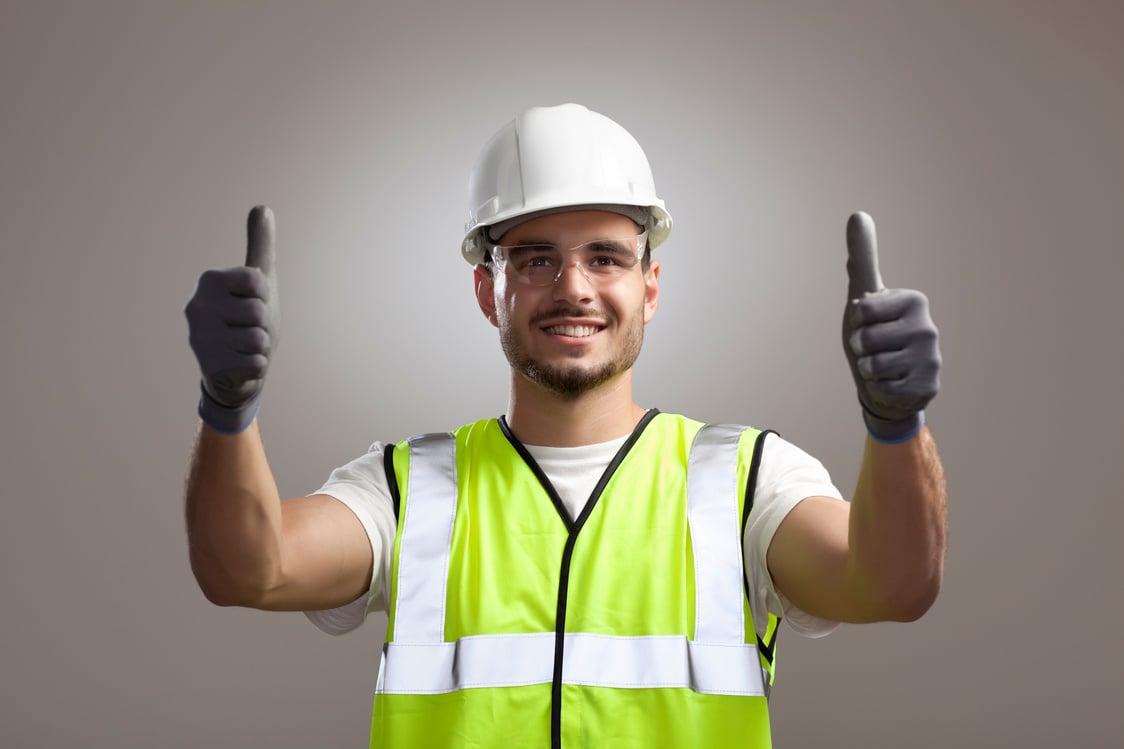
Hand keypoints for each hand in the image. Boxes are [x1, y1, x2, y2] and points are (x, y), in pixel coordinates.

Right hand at [185, 206, 279, 433]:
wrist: (236, 371)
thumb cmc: (248, 321)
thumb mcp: (260, 281)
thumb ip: (260, 244)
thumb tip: (262, 206)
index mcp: (210, 280)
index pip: (259, 282)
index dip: (265, 297)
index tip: (251, 303)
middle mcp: (196, 306)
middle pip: (259, 311)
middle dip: (264, 325)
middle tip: (248, 330)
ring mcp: (199, 337)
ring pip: (258, 339)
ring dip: (260, 347)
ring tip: (243, 348)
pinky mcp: (208, 366)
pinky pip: (255, 364)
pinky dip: (255, 367)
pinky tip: (239, 365)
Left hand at [842, 212, 939, 441]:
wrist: (891, 381)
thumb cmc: (874, 333)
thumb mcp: (864, 295)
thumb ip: (863, 257)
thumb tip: (858, 213)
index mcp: (914, 300)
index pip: (860, 310)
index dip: (854, 322)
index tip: (867, 324)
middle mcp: (928, 327)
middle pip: (864, 338)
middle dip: (859, 348)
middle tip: (873, 349)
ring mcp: (931, 359)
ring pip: (872, 366)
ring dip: (867, 370)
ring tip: (882, 366)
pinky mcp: (928, 387)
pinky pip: (883, 389)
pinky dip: (879, 389)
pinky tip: (892, 383)